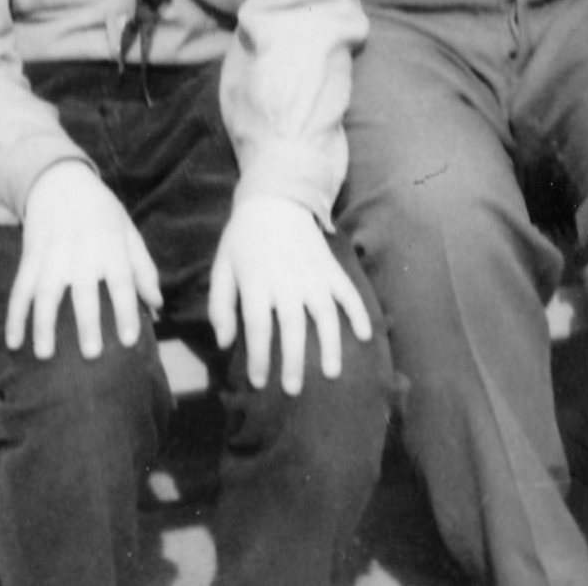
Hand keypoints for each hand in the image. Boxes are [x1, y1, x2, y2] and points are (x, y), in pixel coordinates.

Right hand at [10, 161, 161, 359]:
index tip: (129, 340)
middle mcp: (81, 252)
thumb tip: (157, 305)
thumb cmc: (102, 212)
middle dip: (87, 322)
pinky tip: (13, 341)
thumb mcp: (128, 232)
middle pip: (84, 290)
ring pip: (46, 293)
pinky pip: (19, 289)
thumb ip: (143, 268)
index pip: (122, 281)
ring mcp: (52, 255)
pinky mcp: (30, 257)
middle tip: (91, 354)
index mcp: (111, 245)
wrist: (60, 181)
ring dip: (43, 324)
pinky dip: (14, 316)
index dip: (127, 310)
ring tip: (45, 354)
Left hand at [210, 195, 374, 394]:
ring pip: (325, 314)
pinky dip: (359, 313)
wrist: (277, 199)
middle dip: (293, 360)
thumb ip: (220, 306)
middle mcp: (287, 281)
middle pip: (291, 326)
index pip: (257, 326)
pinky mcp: (332, 268)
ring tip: (333, 373)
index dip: (258, 356)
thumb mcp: (221, 267)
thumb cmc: (244, 239)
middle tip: (294, 389)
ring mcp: (313, 274)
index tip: (259, 383)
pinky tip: (367, 336)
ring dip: (330, 344)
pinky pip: (349, 292)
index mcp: (256, 281)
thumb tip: (225, 344)